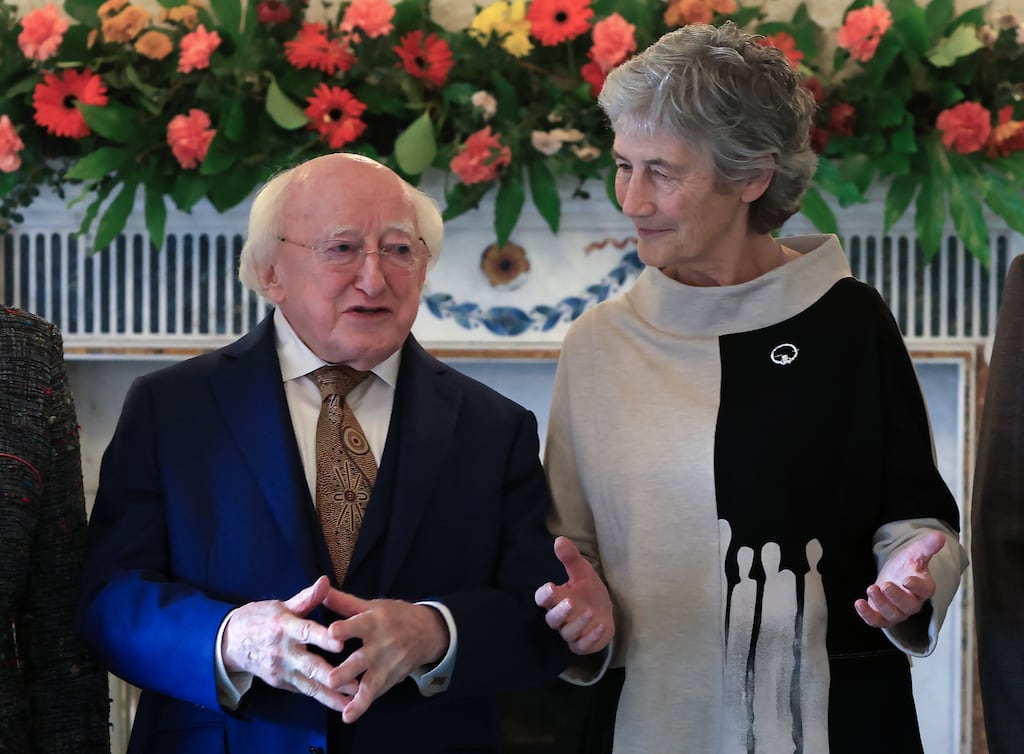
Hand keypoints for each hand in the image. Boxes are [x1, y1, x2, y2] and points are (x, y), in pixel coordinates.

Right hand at [221, 576, 355, 711]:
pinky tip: (340, 704)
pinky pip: (303, 691)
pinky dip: (321, 698)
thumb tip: (325, 581)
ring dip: (331, 694)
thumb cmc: (260, 619)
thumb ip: (306, 598)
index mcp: (284, 627)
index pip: (305, 632)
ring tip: (353, 700)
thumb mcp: (280, 605)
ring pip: (309, 685)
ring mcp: (281, 670)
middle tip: (355, 684)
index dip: (323, 638)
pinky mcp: (281, 682)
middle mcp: (283, 651)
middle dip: (332, 676)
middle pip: (309, 665)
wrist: (230, 642)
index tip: (341, 643)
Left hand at [322, 591, 448, 723]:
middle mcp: (383, 643)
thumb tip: (320, 590)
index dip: (346, 629)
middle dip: (348, 670)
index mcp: (376, 621)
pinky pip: (376, 693)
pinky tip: (349, 715)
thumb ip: (344, 602)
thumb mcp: (373, 605)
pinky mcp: (392, 678)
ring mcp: (389, 663)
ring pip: (373, 682)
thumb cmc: (394, 616)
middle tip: (331, 680)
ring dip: (359, 697)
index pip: (360, 624)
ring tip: (345, 711)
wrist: (428, 632)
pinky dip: (363, 705)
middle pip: (364, 658)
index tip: (331, 633)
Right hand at [535, 536, 613, 654]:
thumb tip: (559, 539)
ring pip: (568, 633)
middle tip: (570, 602)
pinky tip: (600, 626)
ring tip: (591, 612)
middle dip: (560, 612)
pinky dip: (591, 637)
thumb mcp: (582, 572)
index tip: (551, 587)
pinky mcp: (582, 644)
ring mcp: (571, 633)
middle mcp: (561, 618)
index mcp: (556, 599)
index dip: (544, 595)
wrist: (604, 612)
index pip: (542, 599)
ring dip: (578, 623)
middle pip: (552, 619)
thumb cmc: (588, 591)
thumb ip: (570, 558)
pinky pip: (583, 645)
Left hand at [854, 531, 945, 628]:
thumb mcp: (916, 553)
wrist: (893, 575)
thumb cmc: (907, 565)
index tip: (907, 580)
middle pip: (908, 606)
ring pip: (892, 615)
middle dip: (896, 597)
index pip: (925, 590)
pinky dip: (867, 615)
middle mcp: (912, 602)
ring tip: (871, 588)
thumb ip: (927, 547)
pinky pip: (876, 621)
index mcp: (924, 587)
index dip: (917, 587)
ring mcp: (897, 611)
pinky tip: (858, 603)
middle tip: (884, 585)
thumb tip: (940, 536)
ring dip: (881, 604)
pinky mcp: (881, 615)